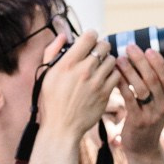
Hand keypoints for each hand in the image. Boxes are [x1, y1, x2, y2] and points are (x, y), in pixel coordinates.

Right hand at [25, 30, 118, 163]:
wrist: (61, 128)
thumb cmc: (51, 102)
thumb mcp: (46, 75)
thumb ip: (52, 52)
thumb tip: (63, 35)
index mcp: (67, 64)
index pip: (89, 36)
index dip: (91, 36)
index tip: (89, 41)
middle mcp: (83, 70)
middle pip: (104, 45)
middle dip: (101, 47)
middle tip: (97, 54)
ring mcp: (96, 82)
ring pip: (112, 59)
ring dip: (107, 61)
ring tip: (101, 68)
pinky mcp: (105, 94)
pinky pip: (117, 75)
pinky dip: (113, 75)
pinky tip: (105, 79)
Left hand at [112, 43, 163, 158]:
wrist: (143, 148)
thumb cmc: (146, 120)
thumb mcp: (155, 104)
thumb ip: (152, 86)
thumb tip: (141, 59)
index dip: (159, 61)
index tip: (148, 49)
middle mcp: (163, 106)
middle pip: (154, 78)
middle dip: (142, 61)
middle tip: (130, 48)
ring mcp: (152, 114)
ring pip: (142, 87)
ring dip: (130, 71)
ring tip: (119, 59)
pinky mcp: (138, 121)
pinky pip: (130, 99)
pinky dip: (122, 85)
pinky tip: (115, 76)